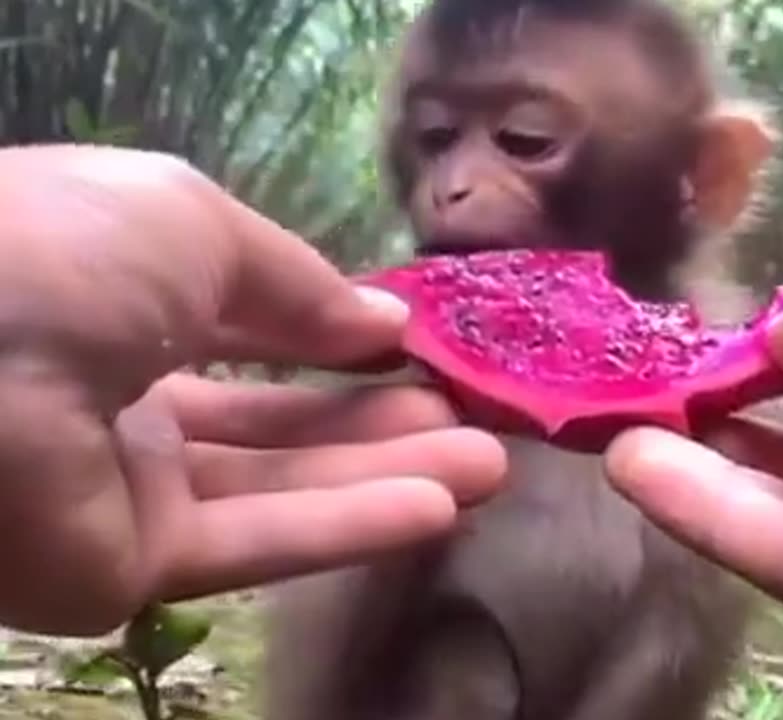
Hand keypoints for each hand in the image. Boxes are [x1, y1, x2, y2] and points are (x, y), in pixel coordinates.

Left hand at [0, 145, 506, 635]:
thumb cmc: (68, 253)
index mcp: (114, 295)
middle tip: (472, 413)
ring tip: (490, 463)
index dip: (328, 334)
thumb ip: (296, 285)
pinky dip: (349, 526)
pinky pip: (252, 543)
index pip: (240, 324)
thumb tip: (381, 324)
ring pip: (275, 485)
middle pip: (271, 417)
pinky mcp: (125, 567)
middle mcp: (116, 392)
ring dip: (386, 473)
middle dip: (375, 416)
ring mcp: (118, 488)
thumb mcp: (196, 225)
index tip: (413, 345)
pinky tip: (440, 506)